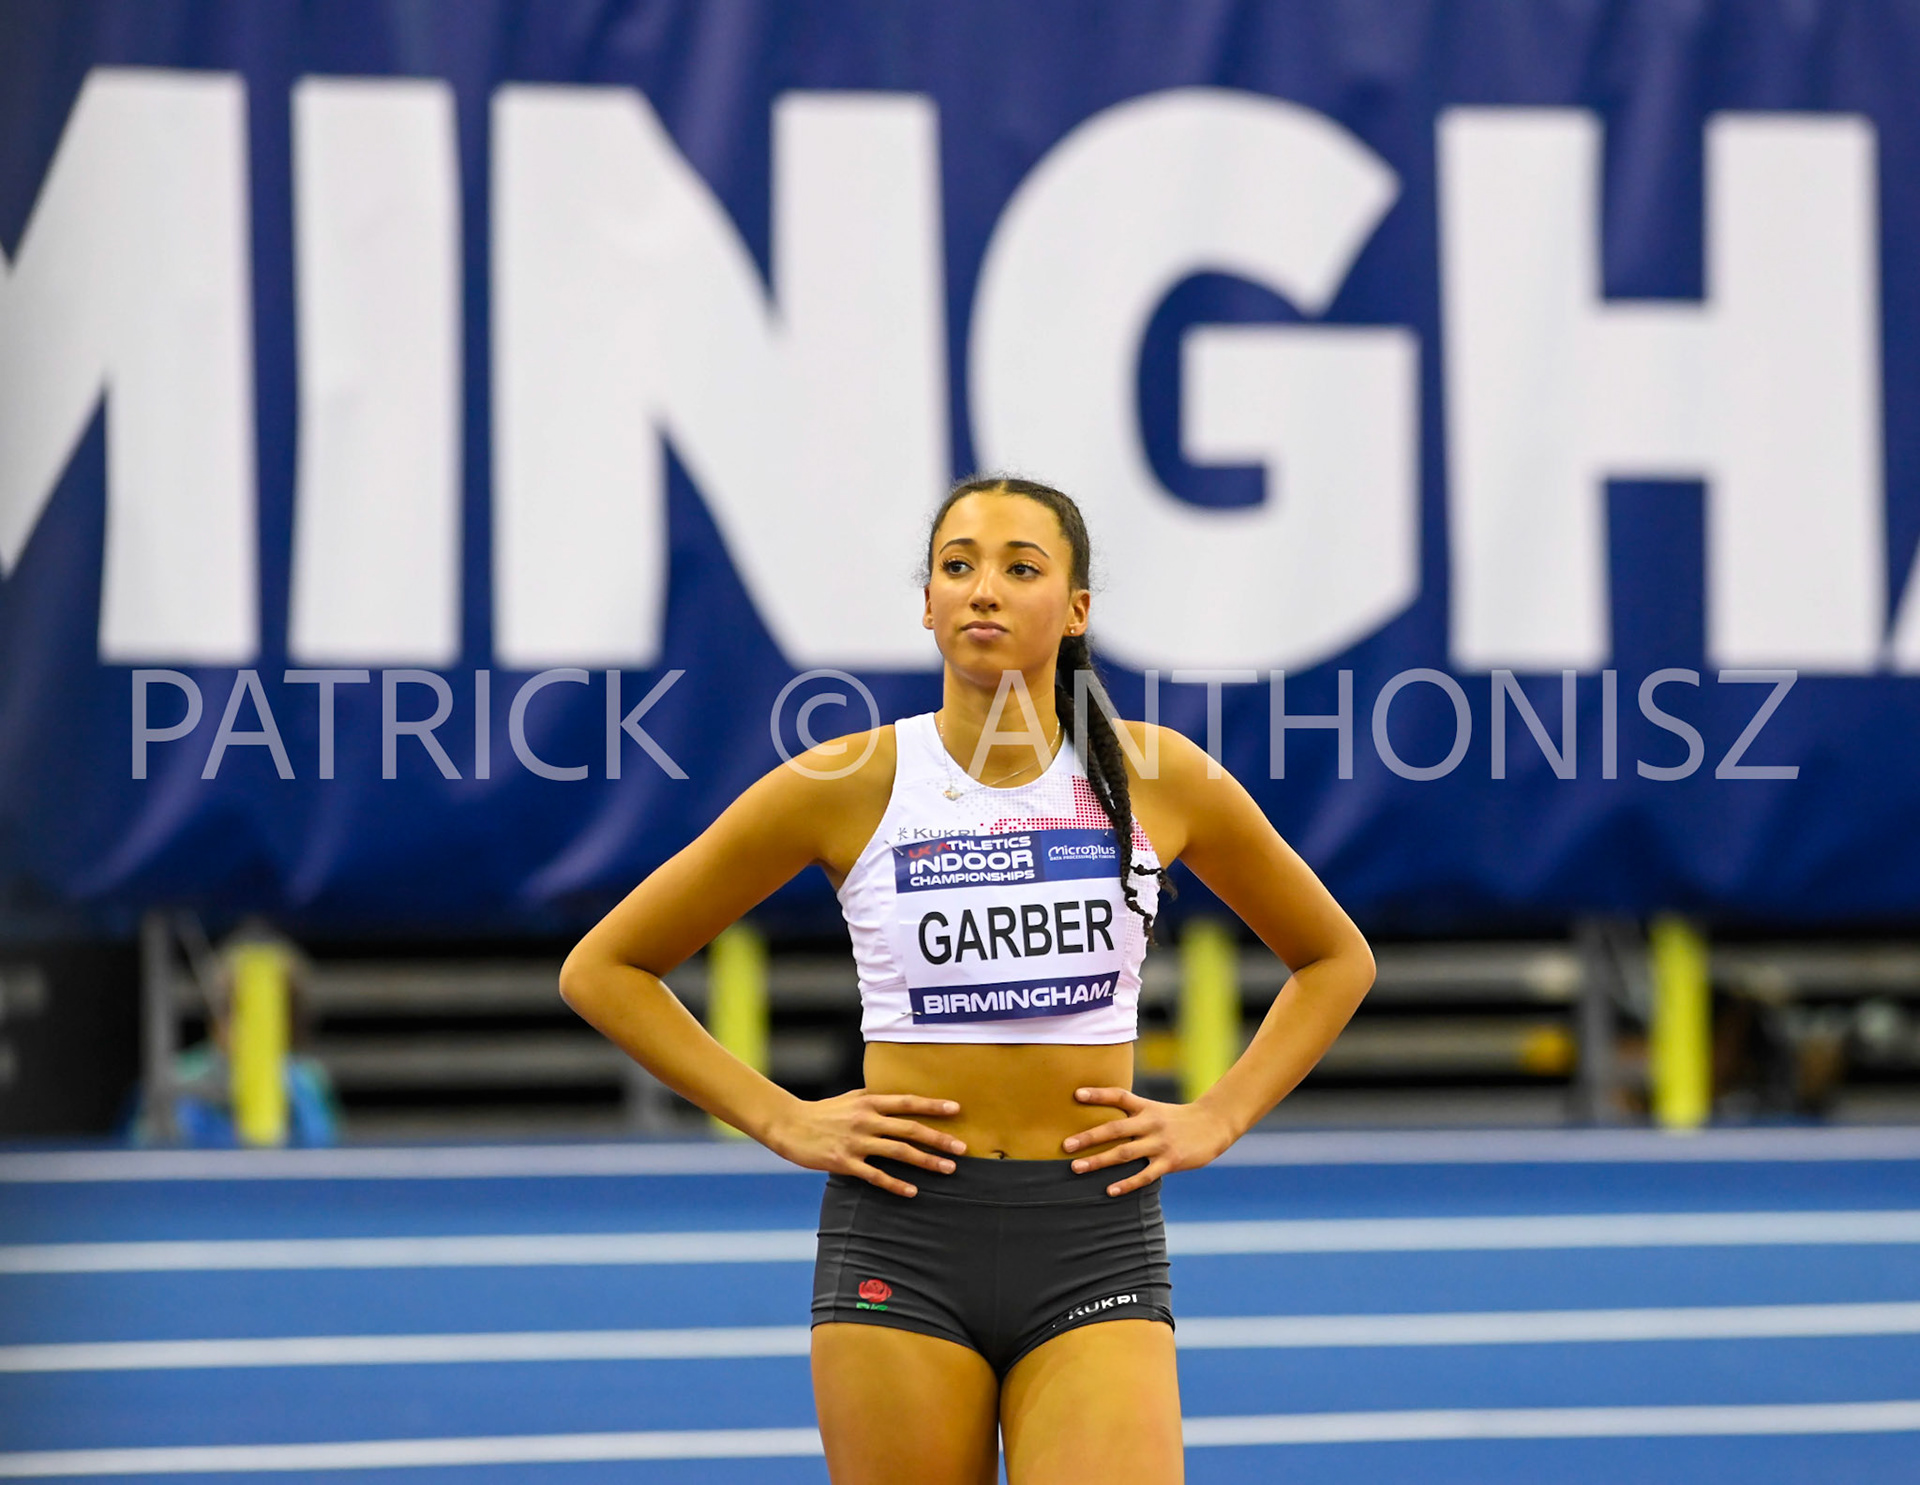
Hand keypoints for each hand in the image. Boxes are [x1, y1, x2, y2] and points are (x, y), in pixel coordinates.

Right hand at [764, 1089, 966, 1197]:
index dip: (933, 1105)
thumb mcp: (851, 1098)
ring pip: (898, 1152)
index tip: (957, 1109)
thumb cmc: (824, 1112)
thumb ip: (876, 1098)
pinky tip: (913, 1191)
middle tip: (962, 1148)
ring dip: (926, 1161)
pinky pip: (875, 1175)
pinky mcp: (844, 1162)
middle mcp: (866, 1120)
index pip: (907, 1102)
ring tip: (948, 1169)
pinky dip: (896, 1184)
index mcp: (869, 1101)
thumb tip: (901, 1098)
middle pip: (910, 1129)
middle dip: (939, 1138)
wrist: (790, 1125)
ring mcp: (856, 1141)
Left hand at [1061, 1087, 1235, 1195]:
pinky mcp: (1171, 1161)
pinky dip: (1127, 1183)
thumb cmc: (1177, 1119)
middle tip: (1065, 1145)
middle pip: (1115, 1128)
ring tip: (1076, 1168)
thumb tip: (1102, 1122)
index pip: (1118, 1096)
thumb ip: (1132, 1114)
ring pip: (1124, 1153)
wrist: (1214, 1125)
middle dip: (1088, 1137)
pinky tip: (1110, 1190)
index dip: (1098, 1094)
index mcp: (1145, 1107)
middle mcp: (1150, 1123)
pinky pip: (1145, 1175)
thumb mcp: (1155, 1110)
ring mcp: (1160, 1143)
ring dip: (1098, 1161)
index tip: (1076, 1095)